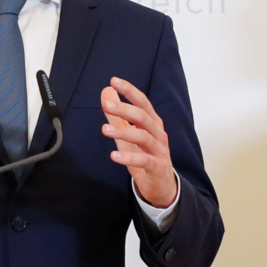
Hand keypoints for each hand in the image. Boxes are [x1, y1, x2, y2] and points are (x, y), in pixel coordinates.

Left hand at [100, 78, 179, 208]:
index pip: (142, 102)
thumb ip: (117, 115)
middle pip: (143, 117)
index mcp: (152, 123)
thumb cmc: (145, 156)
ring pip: (143, 137)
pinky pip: (143, 160)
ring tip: (105, 130)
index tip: (114, 81)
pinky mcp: (157, 167)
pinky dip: (128, 158)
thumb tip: (106, 91)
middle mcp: (158, 134)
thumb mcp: (128, 135)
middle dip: (125, 109)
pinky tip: (114, 156)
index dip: (130, 91)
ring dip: (124, 132)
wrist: (161, 185)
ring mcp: (159, 150)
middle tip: (106, 105)